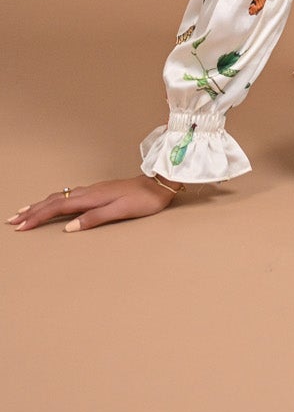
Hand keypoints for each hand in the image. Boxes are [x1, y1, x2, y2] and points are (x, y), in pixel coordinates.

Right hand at [8, 175, 181, 233]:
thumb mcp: (121, 211)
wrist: (160, 183)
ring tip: (26, 211)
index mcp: (91, 197)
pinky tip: (53, 203)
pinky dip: (54, 201)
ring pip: (60, 197)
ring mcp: (93, 190)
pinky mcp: (98, 192)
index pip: (57, 207)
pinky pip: (69, 196)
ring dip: (41, 205)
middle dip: (32, 211)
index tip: (20, 225)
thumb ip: (95, 219)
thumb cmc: (144, 200)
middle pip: (54, 200)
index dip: (37, 217)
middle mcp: (89, 192)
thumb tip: (68, 228)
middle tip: (13, 220)